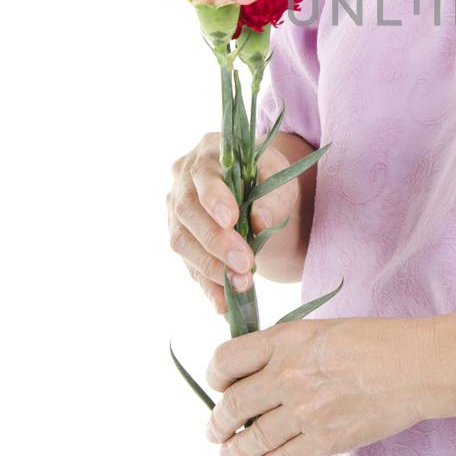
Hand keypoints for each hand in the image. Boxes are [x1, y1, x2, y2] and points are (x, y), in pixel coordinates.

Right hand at [167, 131, 301, 315]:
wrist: (257, 190)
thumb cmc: (266, 177)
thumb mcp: (280, 177)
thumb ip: (273, 195)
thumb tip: (259, 222)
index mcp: (208, 152)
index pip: (203, 175)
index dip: (214, 198)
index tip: (232, 219)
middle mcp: (183, 179)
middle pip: (188, 212)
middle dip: (216, 242)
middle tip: (244, 264)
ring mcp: (175, 210)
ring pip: (181, 242)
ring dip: (211, 267)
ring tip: (241, 285)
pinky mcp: (181, 238)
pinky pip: (187, 265)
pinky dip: (207, 286)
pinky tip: (223, 302)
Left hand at [203, 314, 438, 455]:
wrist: (418, 366)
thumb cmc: (376, 341)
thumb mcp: (321, 330)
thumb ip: (285, 349)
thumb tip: (255, 374)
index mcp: (286, 341)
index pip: (225, 361)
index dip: (214, 377)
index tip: (218, 386)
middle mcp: (288, 376)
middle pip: (231, 406)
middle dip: (217, 422)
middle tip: (215, 430)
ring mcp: (306, 412)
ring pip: (252, 439)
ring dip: (235, 449)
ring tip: (229, 453)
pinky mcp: (326, 440)